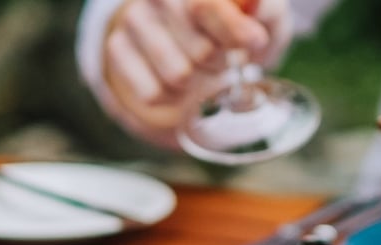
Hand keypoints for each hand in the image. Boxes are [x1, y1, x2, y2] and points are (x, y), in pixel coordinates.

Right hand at [102, 0, 289, 142]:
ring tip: (200, 67)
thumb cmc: (236, 24)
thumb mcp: (264, 14)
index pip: (206, 7)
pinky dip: (172, 98)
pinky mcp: (117, 49)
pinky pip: (152, 93)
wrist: (196, 32)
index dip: (236, 31)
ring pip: (178, 76)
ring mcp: (133, 21)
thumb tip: (253, 7)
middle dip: (221, 61)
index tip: (256, 43)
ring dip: (197, 82)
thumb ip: (263, 8)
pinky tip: (177, 81)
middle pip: (201, 51)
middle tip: (223, 56)